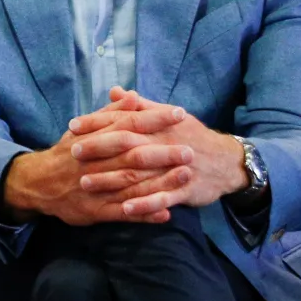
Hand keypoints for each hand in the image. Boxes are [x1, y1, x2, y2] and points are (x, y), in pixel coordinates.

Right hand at [2, 89, 193, 225]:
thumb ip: (110, 114)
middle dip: (162, 152)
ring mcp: (95, 188)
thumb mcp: (83, 129)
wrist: (38, 183)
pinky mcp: (94, 211)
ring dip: (159, 182)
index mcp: (94, 139)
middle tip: (189, 149)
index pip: (127, 125)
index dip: (153, 119)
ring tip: (186, 176)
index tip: (179, 113)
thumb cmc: (66, 153)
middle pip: (131, 156)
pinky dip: (144, 213)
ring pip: (130, 184)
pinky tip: (166, 213)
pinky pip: (122, 213)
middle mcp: (95, 162)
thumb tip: (132, 95)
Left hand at [67, 87, 248, 216]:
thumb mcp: (167, 116)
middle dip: (99, 148)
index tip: (72, 125)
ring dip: (112, 179)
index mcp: (158, 125)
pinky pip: (163, 198)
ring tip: (85, 184)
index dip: (97, 122)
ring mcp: (174, 168)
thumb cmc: (191, 135)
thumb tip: (114, 91)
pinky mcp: (185, 190)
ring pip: (140, 174)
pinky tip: (125, 209)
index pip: (123, 120)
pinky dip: (145, 204)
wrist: (227, 161)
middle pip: (128, 144)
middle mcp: (164, 144)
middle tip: (73, 152)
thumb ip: (139, 105)